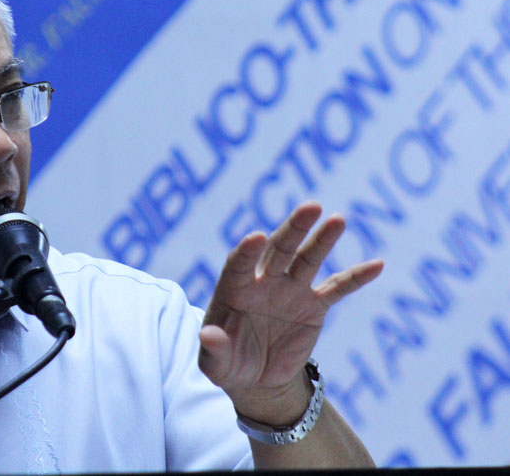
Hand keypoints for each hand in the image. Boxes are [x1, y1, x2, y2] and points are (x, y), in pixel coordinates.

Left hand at [198, 200, 382, 424]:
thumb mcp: (215, 363)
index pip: (239, 264)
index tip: (256, 237)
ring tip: (337, 220)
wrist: (256, 378)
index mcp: (234, 289)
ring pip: (308, 260)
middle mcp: (264, 281)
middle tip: (310, 207)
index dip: (246, 251)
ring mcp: (291, 290)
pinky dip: (355, 277)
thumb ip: (213, 348)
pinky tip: (376, 264)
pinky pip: (337, 288)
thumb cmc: (227, 363)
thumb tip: (208, 336)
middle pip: (279, 249)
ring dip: (322, 240)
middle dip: (293, 229)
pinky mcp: (314, 306)